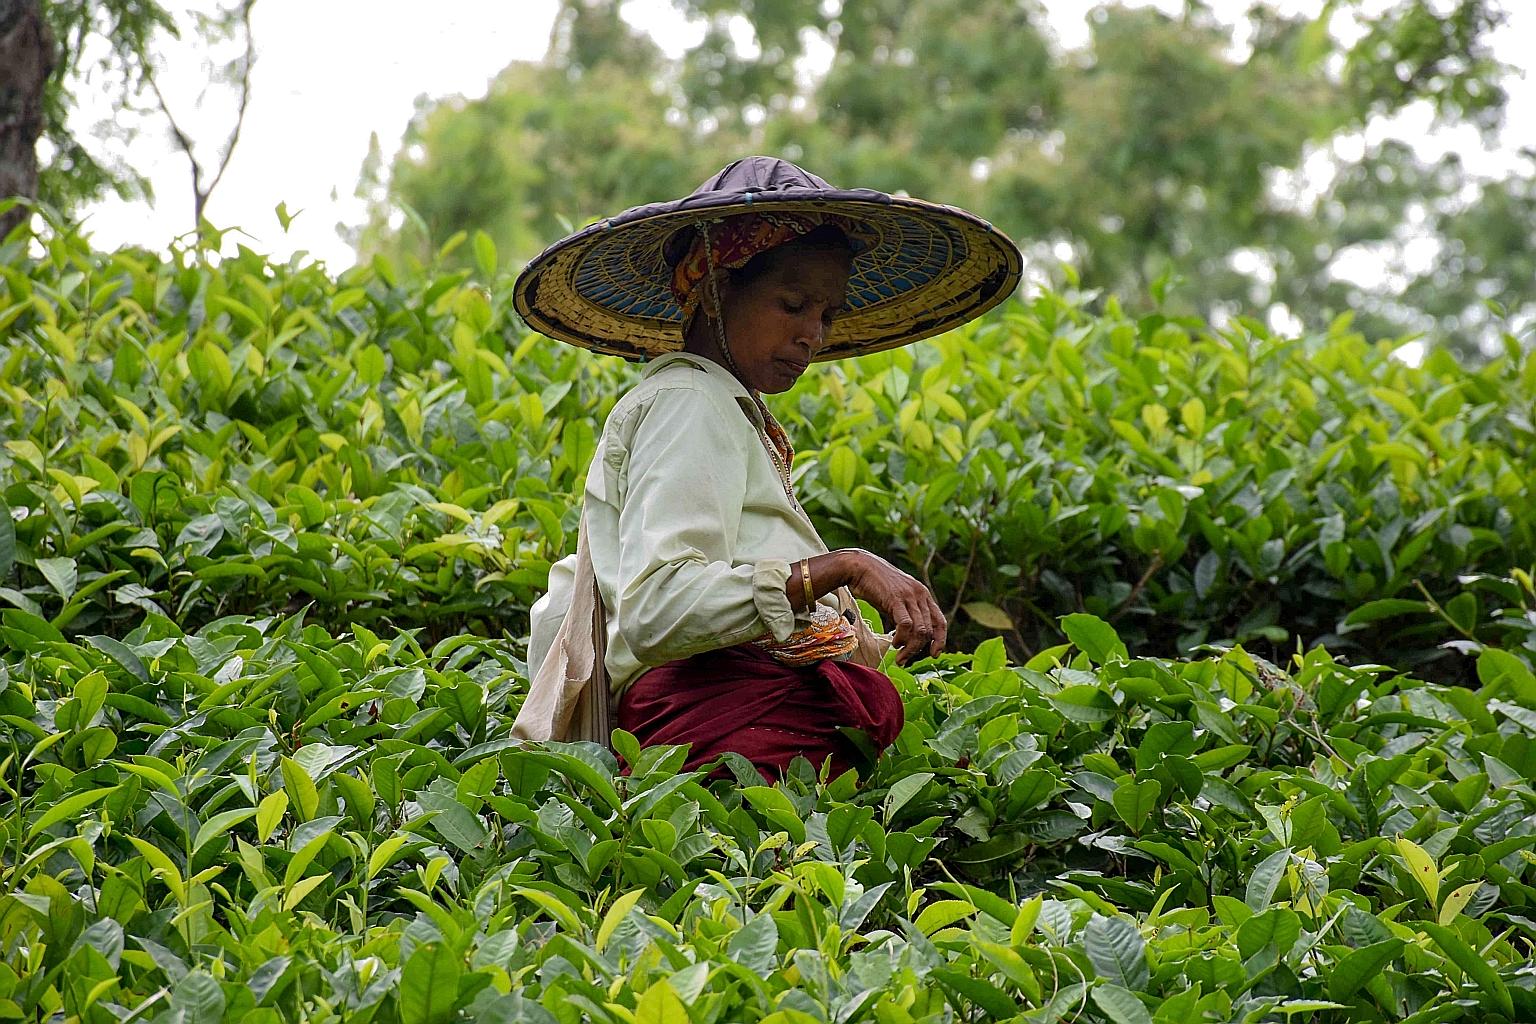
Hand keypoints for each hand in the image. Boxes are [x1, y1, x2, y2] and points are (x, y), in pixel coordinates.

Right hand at [842, 550, 946, 665]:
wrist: (860, 567)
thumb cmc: (876, 585)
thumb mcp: (897, 599)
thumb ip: (907, 614)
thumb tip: (909, 638)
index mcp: (923, 594)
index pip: (940, 621)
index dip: (940, 640)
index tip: (934, 654)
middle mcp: (920, 594)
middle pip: (929, 630)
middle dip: (919, 650)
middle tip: (906, 660)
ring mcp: (909, 596)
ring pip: (920, 630)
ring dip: (911, 648)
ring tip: (900, 656)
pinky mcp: (896, 598)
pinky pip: (906, 624)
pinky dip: (902, 638)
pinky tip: (894, 643)